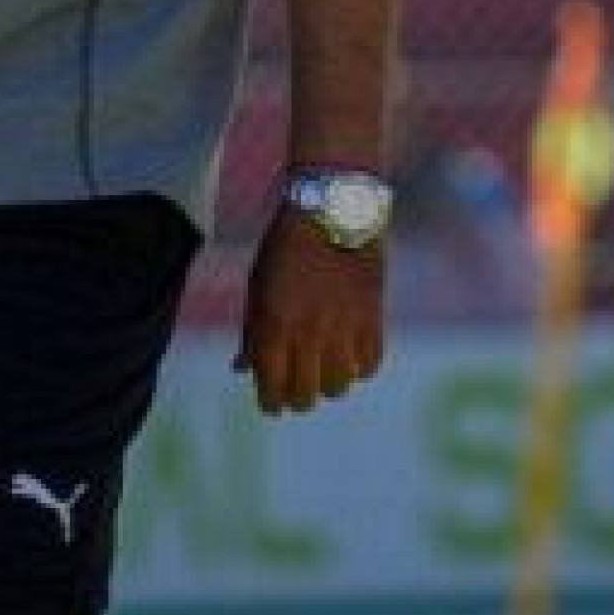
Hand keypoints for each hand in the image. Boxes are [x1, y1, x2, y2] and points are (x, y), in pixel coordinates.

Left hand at [233, 210, 385, 414]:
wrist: (332, 209)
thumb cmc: (284, 247)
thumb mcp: (257, 286)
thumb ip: (251, 331)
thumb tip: (241, 369)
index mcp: (273, 326)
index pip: (271, 388)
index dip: (270, 404)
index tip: (272, 405)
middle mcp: (308, 334)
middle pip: (306, 395)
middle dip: (297, 398)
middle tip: (297, 391)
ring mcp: (343, 329)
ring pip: (339, 387)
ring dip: (329, 385)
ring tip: (324, 373)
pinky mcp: (373, 319)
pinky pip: (369, 365)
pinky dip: (359, 369)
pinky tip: (350, 359)